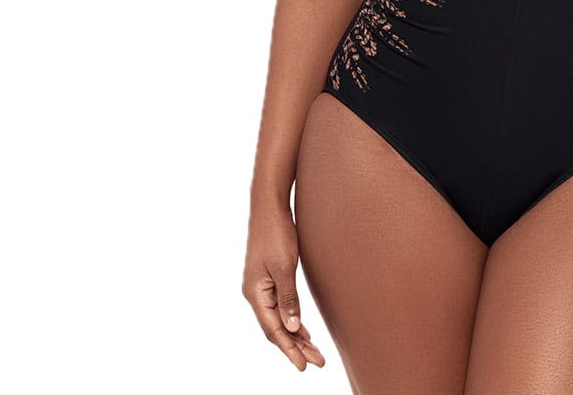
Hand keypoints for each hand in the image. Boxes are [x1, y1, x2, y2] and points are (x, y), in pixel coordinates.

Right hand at [242, 204, 325, 371]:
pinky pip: (279, 307)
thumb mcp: (285, 266)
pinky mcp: (268, 278)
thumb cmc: (277, 233)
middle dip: (295, 346)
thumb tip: (293, 328)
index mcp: (255, 293)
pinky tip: (302, 328)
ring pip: (278, 319)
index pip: (273, 330)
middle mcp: (255, 293)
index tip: (305, 366)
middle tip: (317, 362)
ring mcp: (260, 286)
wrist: (269, 206)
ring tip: (313, 351)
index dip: (289, 349)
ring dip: (295, 335)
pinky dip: (291, 320)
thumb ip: (288, 298)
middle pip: (276, 328)